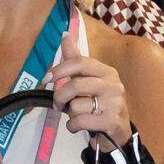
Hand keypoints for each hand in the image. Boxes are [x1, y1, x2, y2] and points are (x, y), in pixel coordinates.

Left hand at [51, 33, 132, 151]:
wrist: (117, 129)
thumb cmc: (98, 101)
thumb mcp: (87, 78)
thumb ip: (74, 58)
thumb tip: (65, 34)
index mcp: (107, 72)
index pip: (79, 63)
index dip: (59, 69)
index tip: (46, 78)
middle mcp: (114, 85)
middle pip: (75, 85)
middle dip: (60, 96)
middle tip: (58, 104)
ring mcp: (116, 104)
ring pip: (76, 106)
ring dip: (69, 114)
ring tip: (78, 115)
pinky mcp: (113, 121)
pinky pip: (80, 121)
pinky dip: (72, 126)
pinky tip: (79, 125)